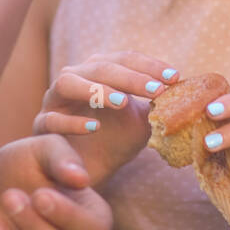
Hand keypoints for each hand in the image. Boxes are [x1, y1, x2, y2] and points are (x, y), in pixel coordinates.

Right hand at [32, 51, 179, 185]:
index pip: (124, 58)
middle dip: (129, 77)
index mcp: (98, 71)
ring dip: (95, 89)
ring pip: (66, 83)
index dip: (149, 66)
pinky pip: (51, 120)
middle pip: (98, 66)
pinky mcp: (41, 127)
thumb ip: (158, 106)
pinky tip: (95, 128)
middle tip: (156, 91)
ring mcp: (53, 101)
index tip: (175, 78)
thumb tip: (189, 95)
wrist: (84, 171)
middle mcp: (73, 79)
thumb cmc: (114, 140)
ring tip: (122, 102)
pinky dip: (73, 122)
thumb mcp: (141, 121)